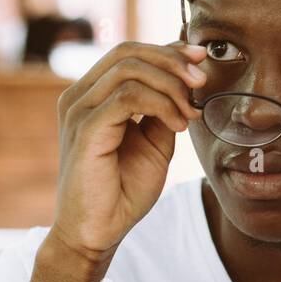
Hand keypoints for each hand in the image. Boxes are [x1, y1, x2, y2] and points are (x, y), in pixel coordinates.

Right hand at [52, 40, 206, 260]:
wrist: (99, 232)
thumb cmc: (123, 189)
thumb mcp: (155, 141)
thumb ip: (165, 109)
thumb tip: (188, 81)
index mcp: (93, 95)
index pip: (129, 52)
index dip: (168, 50)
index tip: (201, 59)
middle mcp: (80, 97)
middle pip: (128, 52)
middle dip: (172, 61)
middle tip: (201, 82)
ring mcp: (79, 111)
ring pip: (129, 69)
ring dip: (170, 85)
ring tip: (190, 113)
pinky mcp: (85, 130)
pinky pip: (127, 98)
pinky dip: (161, 105)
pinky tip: (177, 125)